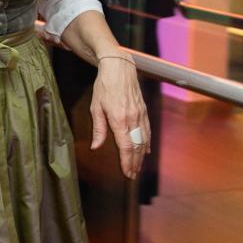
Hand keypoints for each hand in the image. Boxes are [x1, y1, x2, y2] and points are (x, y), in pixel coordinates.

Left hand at [88, 54, 148, 179]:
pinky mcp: (144, 110)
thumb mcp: (96, 107)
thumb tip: (96, 146)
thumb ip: (98, 129)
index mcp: (119, 120)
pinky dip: (147, 142)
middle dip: (135, 163)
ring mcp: (140, 114)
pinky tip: (145, 150)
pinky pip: (147, 130)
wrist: (119, 68)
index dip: (127, 162)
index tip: (127, 173)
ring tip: (137, 166)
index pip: (126, 147)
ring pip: (143, 140)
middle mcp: (132, 119)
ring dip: (141, 155)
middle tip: (132, 175)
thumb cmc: (104, 86)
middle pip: (136, 147)